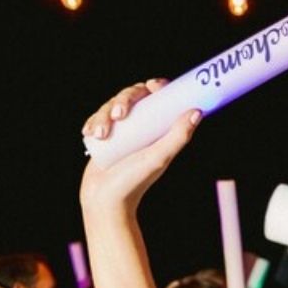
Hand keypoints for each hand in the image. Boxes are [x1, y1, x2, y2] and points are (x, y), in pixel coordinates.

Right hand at [80, 79, 200, 215]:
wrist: (106, 201)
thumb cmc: (135, 182)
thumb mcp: (159, 157)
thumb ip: (178, 137)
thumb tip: (198, 112)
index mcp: (158, 130)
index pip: (158, 99)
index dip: (156, 87)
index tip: (153, 86)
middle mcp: (141, 128)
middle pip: (132, 96)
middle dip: (122, 100)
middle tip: (119, 116)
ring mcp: (121, 132)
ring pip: (110, 106)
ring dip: (103, 115)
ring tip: (101, 135)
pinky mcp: (103, 137)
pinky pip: (96, 119)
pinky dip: (92, 123)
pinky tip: (90, 134)